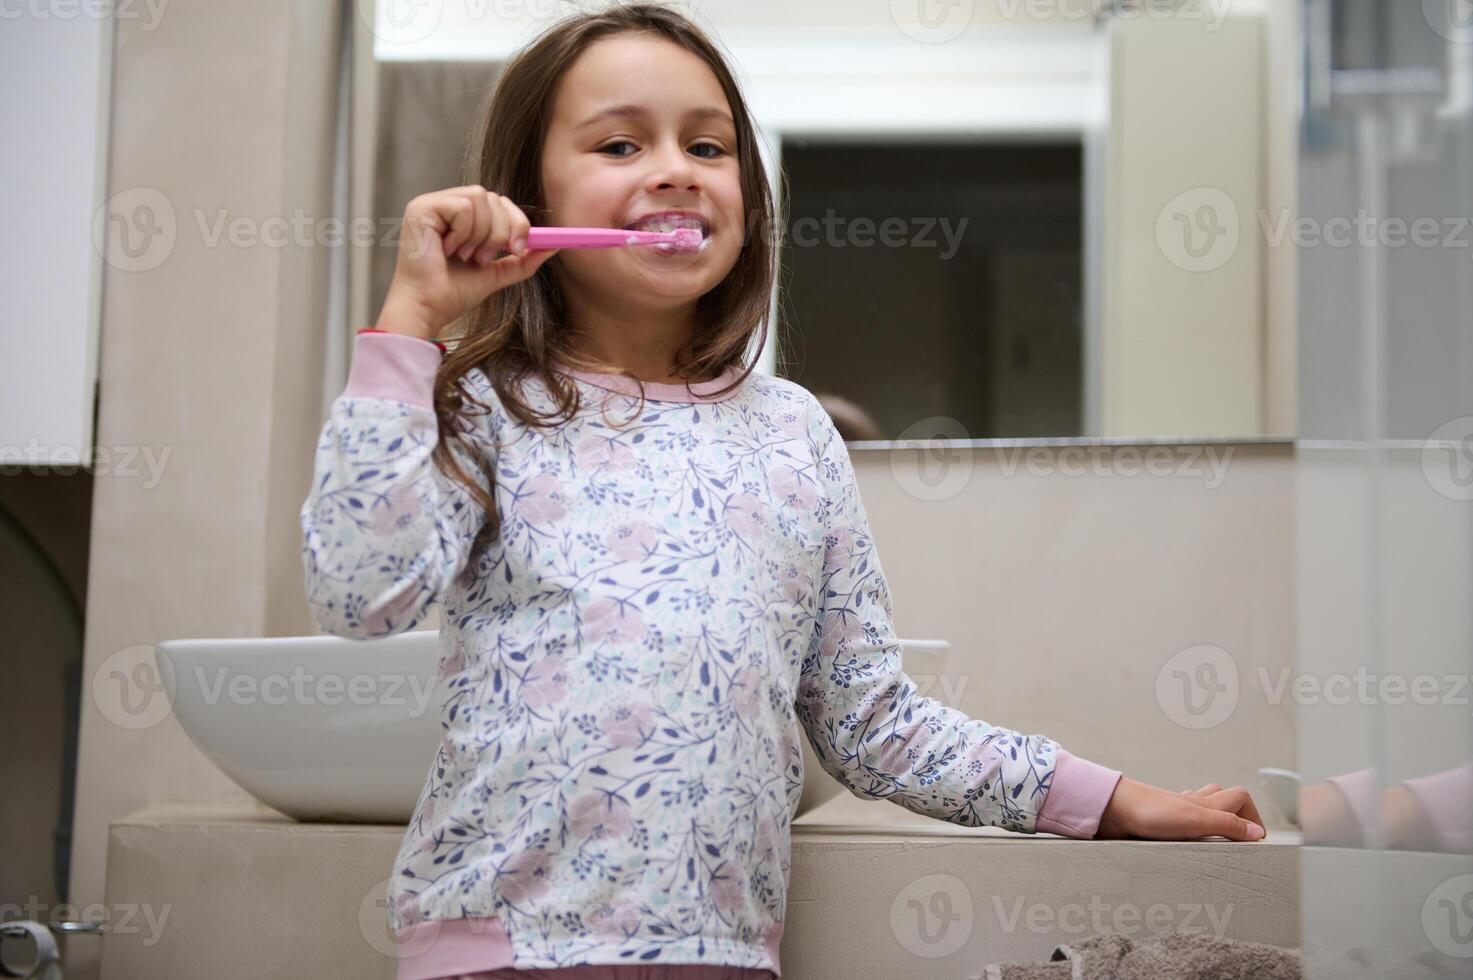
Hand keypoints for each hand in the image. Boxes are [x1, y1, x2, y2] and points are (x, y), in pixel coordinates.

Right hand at [376, 185, 559, 340]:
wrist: (429, 308)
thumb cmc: (454, 293)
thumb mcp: (496, 273)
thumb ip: (523, 259)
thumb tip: (554, 246)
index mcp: (461, 218)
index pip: (499, 202)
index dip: (516, 221)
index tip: (517, 250)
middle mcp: (445, 205)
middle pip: (493, 196)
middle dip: (501, 230)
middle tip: (485, 258)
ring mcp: (431, 204)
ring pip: (479, 198)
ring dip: (482, 234)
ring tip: (464, 256)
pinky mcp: (421, 208)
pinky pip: (462, 206)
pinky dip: (464, 232)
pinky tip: (448, 250)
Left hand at [1096, 777, 1266, 841]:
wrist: (1112, 810)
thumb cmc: (1150, 812)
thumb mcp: (1196, 820)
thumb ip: (1227, 825)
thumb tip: (1256, 833)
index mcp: (1206, 803)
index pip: (1240, 797)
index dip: (1252, 815)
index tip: (1257, 839)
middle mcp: (1192, 804)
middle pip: (1223, 798)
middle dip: (1235, 814)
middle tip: (1241, 838)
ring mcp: (1175, 811)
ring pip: (1201, 807)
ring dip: (1212, 820)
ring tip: (1218, 841)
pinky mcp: (1159, 821)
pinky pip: (1180, 821)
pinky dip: (1188, 829)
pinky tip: (1185, 841)